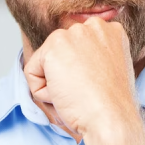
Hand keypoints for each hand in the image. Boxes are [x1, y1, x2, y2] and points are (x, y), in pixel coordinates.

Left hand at [23, 18, 138, 139]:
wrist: (111, 118)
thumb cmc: (112, 106)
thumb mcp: (109, 71)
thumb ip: (92, 59)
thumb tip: (70, 65)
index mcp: (111, 31)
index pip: (77, 49)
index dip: (82, 74)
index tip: (96, 86)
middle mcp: (93, 26)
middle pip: (60, 54)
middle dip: (66, 77)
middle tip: (86, 93)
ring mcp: (73, 34)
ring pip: (46, 63)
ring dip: (55, 85)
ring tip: (76, 95)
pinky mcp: (53, 47)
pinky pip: (32, 72)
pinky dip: (42, 92)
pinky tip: (64, 96)